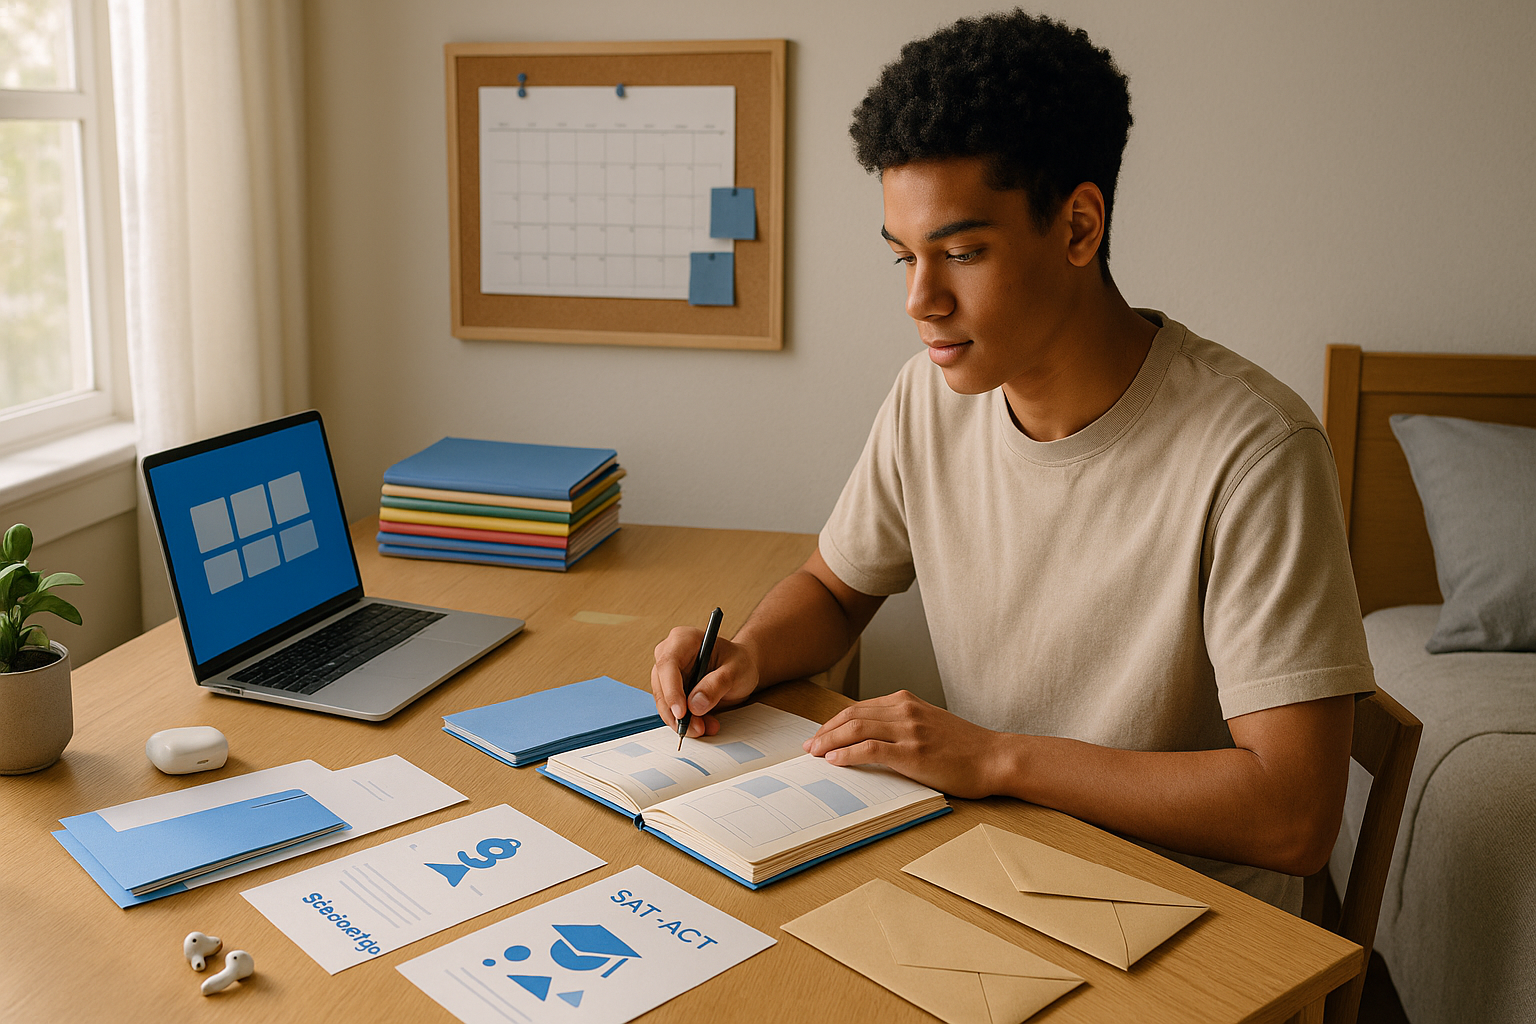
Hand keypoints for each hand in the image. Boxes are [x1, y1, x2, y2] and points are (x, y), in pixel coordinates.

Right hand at [650, 628, 760, 738]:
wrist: (741, 667)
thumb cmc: (739, 661)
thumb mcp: (736, 670)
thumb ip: (717, 684)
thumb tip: (695, 705)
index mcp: (683, 639)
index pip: (668, 665)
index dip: (672, 690)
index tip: (682, 712)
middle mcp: (670, 654)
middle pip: (662, 687)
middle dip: (677, 713)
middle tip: (697, 728)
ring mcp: (668, 674)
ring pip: (664, 703)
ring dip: (682, 721)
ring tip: (706, 727)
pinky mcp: (671, 690)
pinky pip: (671, 710)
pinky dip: (686, 722)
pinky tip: (703, 725)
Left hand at [803, 690, 1007, 799]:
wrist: (995, 758)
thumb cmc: (964, 748)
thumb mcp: (929, 724)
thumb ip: (901, 724)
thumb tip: (869, 739)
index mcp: (906, 701)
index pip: (858, 708)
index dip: (833, 722)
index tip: (820, 735)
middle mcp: (905, 710)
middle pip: (851, 715)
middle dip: (825, 731)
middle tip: (809, 746)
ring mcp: (909, 730)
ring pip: (856, 729)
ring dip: (830, 742)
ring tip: (815, 754)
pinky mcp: (913, 752)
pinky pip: (871, 748)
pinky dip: (848, 753)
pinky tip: (835, 761)